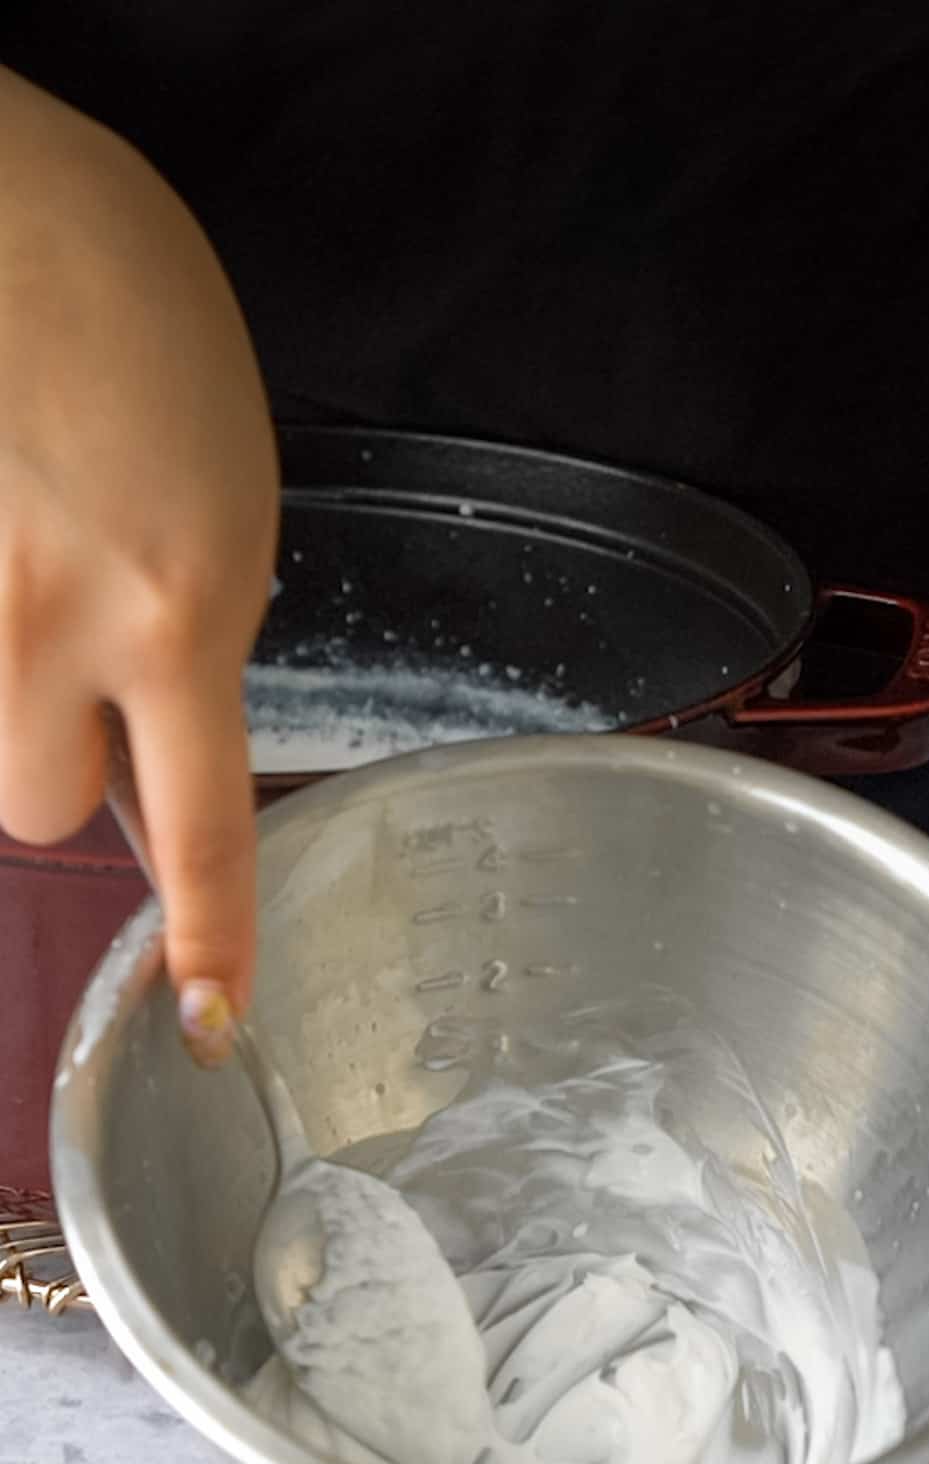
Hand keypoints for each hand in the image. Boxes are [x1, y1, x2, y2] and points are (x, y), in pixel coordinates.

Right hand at [0, 70, 277, 1060]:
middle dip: (60, 756)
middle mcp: (43, 630)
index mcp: (177, 606)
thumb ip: (199, 633)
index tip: (207, 1015)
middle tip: (69, 644)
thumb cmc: (124, 305)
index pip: (197, 826)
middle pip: (38, 809)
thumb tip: (156, 746)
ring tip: (14, 567)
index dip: (204, 934)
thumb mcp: (228, 489)